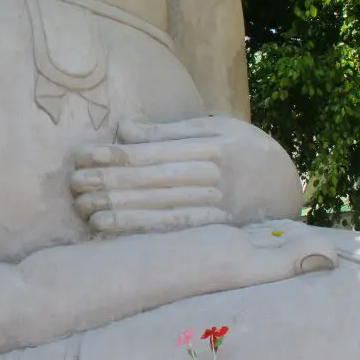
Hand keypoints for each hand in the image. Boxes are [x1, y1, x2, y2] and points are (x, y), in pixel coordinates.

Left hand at [71, 115, 302, 235]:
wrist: (286, 188)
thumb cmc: (244, 149)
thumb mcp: (217, 128)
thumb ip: (170, 130)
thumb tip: (124, 129)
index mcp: (214, 149)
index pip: (152, 153)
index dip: (114, 154)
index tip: (84, 154)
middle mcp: (214, 181)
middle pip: (148, 181)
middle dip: (106, 181)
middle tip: (73, 181)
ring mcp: (214, 210)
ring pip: (154, 209)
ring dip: (113, 207)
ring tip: (82, 205)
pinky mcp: (212, 231)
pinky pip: (167, 231)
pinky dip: (134, 228)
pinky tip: (107, 226)